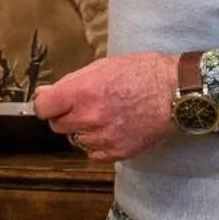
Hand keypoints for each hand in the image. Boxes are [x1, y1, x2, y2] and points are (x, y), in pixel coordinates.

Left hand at [31, 52, 178, 162]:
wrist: (176, 92)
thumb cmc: (143, 73)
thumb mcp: (103, 66)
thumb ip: (72, 82)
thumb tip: (46, 93)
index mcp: (81, 92)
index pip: (42, 108)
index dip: (46, 104)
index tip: (51, 103)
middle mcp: (88, 117)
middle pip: (57, 125)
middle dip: (66, 115)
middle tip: (85, 105)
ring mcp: (102, 137)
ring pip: (77, 139)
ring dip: (84, 130)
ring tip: (106, 115)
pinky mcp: (117, 152)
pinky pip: (93, 152)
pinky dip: (99, 143)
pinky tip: (113, 128)